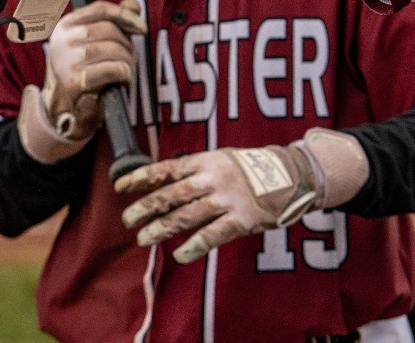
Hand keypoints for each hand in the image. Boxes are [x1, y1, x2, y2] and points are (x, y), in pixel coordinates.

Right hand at [40, 0, 143, 140]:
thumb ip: (114, 21)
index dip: (125, 15)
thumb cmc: (84, 69)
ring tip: (126, 69)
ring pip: (110, 49)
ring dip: (126, 60)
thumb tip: (132, 5)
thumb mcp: (95, 42)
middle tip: (130, 57)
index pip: (100, 9)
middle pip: (107, 29)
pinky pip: (110, 69)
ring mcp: (65, 61)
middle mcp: (61, 40)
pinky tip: (122, 79)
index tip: (141, 28)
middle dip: (126, 44)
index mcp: (65, 26)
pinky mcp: (74, 81)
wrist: (66, 107)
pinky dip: (123, 73)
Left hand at [117, 144, 318, 263]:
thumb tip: (164, 181)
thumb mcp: (224, 158)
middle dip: (147, 207)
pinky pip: (213, 234)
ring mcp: (228, 199)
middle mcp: (214, 178)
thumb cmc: (253, 168)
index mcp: (207, 161)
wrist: (293, 174)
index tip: (120, 186)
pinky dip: (195, 246)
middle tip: (127, 220)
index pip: (168, 168)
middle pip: (173, 193)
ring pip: (188, 215)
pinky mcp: (242, 219)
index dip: (142, 177)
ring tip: (144, 238)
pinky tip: (180, 255)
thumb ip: (197, 170)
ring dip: (163, 228)